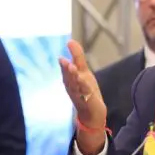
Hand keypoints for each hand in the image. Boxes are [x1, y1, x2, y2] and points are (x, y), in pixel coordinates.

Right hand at [58, 40, 107, 154]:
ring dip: (73, 77)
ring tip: (72, 68)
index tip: (64, 52)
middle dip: (66, 69)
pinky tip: (84, 82)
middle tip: (63, 60)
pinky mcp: (87, 101)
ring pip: (74, 85)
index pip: (66, 69)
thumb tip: (70, 41)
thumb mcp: (83, 72)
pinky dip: (83, 88)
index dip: (65, 62)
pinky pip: (84, 93)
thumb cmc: (85, 90)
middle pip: (68, 77)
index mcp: (69, 79)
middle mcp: (71, 87)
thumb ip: (77, 57)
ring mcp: (78, 95)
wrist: (91, 114)